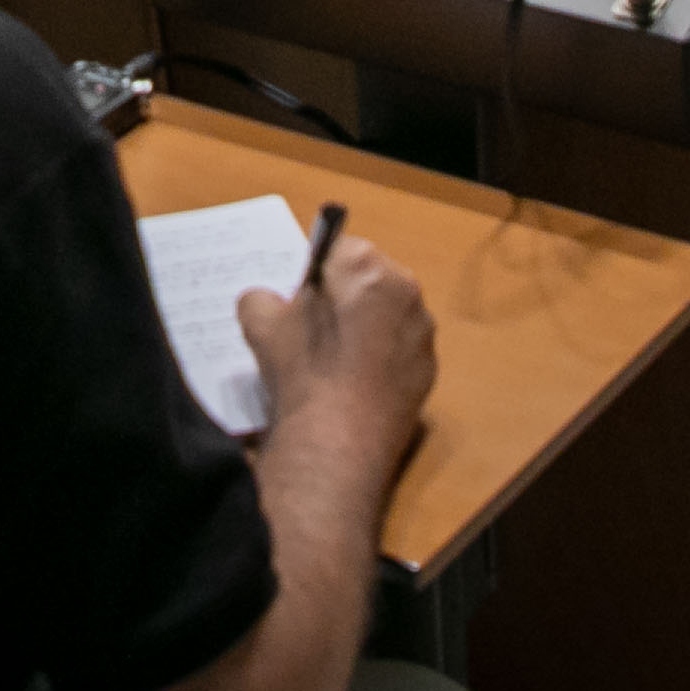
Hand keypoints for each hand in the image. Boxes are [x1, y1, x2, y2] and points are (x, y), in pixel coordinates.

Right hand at [236, 236, 433, 471]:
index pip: (336, 249)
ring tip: (337, 360)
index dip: (315, 273)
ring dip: (367, 326)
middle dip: (346, 295)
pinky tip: (356, 382)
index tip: (300, 299)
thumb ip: (261, 297)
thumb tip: (270, 302)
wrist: (337, 441)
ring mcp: (423, 330)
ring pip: (387, 315)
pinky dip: (382, 359)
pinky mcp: (430, 368)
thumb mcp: (259, 323)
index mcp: (364, 263)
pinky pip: (400, 350)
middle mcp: (404, 288)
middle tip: (316, 328)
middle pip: (368, 278)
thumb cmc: (301, 369)